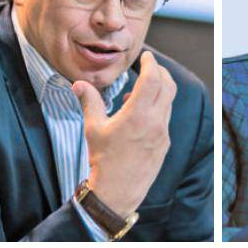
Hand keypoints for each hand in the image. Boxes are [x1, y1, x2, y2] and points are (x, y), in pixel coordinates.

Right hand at [72, 51, 176, 216]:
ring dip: (159, 90)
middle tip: (150, 66)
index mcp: (138, 114)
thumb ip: (90, 102)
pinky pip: (165, 117)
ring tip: (138, 91)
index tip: (146, 55)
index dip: (151, 63)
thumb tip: (78, 84)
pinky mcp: (164, 143)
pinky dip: (158, 107)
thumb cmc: (103, 160)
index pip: (152, 79)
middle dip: (160, 72)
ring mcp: (163, 133)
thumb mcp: (93, 128)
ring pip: (168, 102)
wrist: (117, 191)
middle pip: (168, 86)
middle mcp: (155, 121)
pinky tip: (141, 113)